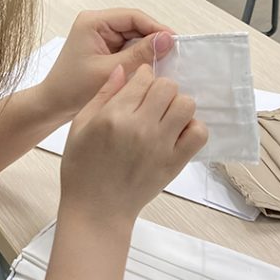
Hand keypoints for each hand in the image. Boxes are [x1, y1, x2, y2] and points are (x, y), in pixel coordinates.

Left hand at [37, 9, 173, 121]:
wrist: (53, 105)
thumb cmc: (73, 88)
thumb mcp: (110, 70)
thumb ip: (139, 54)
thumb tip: (167, 39)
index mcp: (93, 22)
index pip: (133, 17)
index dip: (156, 28)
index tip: (175, 42)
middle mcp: (97, 24)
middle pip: (135, 25)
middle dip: (154, 39)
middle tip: (175, 54)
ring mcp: (100, 36)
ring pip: (134, 37)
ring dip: (148, 49)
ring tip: (167, 62)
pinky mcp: (104, 48)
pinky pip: (128, 48)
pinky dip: (140, 57)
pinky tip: (152, 68)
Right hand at [59, 65, 206, 234]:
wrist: (97, 209)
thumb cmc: (82, 168)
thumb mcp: (80, 126)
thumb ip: (103, 95)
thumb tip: (124, 70)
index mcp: (113, 116)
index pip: (143, 78)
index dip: (142, 76)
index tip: (138, 85)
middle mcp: (140, 128)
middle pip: (168, 86)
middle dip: (160, 88)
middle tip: (150, 102)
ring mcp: (161, 145)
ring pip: (186, 105)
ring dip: (177, 105)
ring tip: (164, 117)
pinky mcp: (175, 162)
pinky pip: (199, 133)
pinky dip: (192, 128)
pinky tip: (176, 133)